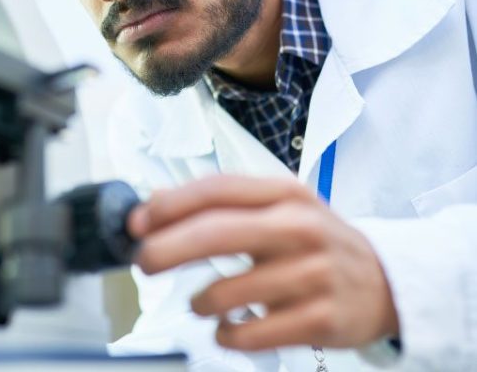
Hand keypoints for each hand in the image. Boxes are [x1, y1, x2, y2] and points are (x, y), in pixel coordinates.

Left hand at [128, 175, 399, 350]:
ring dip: (199, 302)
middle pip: (216, 233)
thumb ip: (221, 204)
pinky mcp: (321, 319)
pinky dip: (225, 334)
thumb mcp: (277, 208)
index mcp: (284, 194)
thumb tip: (154, 203)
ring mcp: (313, 274)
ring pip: (228, 291)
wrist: (386, 281)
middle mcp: (299, 228)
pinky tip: (226, 328)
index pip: (216, 190)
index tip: (137, 223)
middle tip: (143, 263)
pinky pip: (250, 334)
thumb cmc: (314, 242)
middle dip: (166, 249)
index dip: (169, 205)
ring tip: (200, 302)